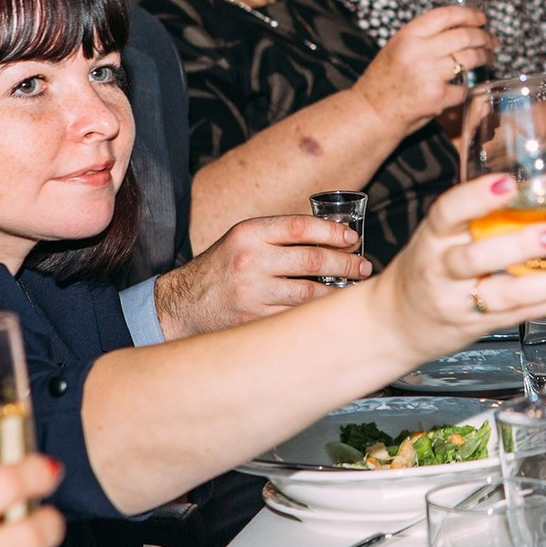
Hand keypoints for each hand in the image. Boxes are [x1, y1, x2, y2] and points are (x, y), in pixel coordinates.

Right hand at [154, 215, 370, 338]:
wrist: (182, 305)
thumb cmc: (222, 268)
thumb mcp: (242, 240)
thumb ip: (279, 236)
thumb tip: (333, 236)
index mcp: (249, 233)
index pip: (302, 227)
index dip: (333, 231)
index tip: (352, 238)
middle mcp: (250, 260)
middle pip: (313, 260)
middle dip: (346, 264)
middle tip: (363, 266)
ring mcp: (253, 292)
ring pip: (310, 293)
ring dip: (339, 291)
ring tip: (354, 287)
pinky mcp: (254, 319)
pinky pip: (297, 316)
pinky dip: (318, 313)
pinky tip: (331, 309)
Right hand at [353, 5, 494, 128]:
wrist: (372, 113)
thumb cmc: (384, 81)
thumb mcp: (397, 48)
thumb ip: (423, 37)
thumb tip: (458, 28)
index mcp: (408, 35)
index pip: (446, 15)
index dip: (468, 14)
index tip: (481, 18)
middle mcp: (419, 51)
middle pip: (464, 36)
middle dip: (483, 37)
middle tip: (491, 41)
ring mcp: (430, 74)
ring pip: (469, 59)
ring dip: (484, 57)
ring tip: (488, 57)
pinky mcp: (438, 97)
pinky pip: (464, 88)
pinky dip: (468, 88)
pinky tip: (468, 87)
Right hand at [368, 175, 545, 364]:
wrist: (395, 322)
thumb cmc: (429, 266)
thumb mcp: (446, 233)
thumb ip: (493, 210)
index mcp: (434, 237)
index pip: (448, 212)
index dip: (476, 197)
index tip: (506, 184)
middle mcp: (442, 270)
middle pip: (477, 258)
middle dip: (520, 245)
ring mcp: (459, 302)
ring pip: (504, 296)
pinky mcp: (477, 326)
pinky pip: (518, 315)